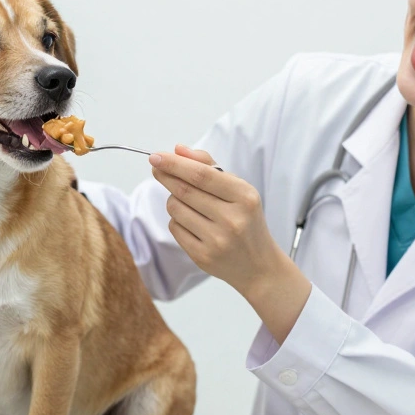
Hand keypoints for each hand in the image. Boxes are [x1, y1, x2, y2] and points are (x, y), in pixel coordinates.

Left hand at [149, 145, 311, 340]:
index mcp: (244, 197)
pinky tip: (191, 222)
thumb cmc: (246, 220)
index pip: (201, 175)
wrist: (259, 265)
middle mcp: (232, 219)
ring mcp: (217, 240)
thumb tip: (178, 149)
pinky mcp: (203, 257)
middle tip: (156, 168)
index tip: (155, 156)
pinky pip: (175, 228)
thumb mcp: (238, 190)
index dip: (175, 164)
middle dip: (166, 176)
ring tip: (186, 201)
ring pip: (175, 209)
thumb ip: (209, 167)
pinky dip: (177, 220)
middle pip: (184, 190)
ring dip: (173, 199)